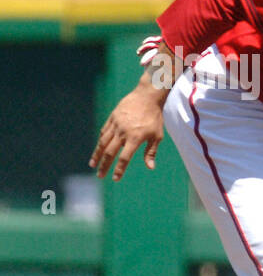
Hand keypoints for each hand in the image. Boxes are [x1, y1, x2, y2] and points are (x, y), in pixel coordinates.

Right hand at [88, 36, 175, 180]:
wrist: (147, 96)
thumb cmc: (155, 118)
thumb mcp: (157, 135)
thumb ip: (151, 152)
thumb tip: (150, 167)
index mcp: (135, 138)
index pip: (124, 158)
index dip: (119, 169)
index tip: (115, 179)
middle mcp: (123, 132)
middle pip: (110, 152)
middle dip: (104, 165)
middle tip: (99, 175)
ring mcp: (116, 124)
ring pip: (103, 142)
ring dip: (97, 155)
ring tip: (93, 164)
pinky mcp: (112, 118)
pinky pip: (104, 132)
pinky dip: (100, 141)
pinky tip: (98, 149)